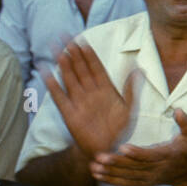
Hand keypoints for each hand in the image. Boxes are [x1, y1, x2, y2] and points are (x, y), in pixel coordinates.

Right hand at [43, 41, 136, 160]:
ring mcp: (79, 102)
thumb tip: (139, 68)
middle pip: (81, 69)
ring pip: (70, 79)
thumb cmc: (119, 129)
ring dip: (63, 64)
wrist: (106, 149)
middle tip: (66, 36)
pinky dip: (53, 85)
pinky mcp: (70, 113)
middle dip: (74, 53)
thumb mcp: (130, 108)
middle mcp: (91, 93)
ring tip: (57, 49)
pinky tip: (47, 72)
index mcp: (105, 90)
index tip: (83, 40)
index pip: (96, 67)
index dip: (89, 54)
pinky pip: (60, 97)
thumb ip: (132, 89)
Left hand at [89, 108, 186, 185]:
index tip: (122, 147)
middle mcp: (158, 169)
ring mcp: (150, 177)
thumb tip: (178, 111)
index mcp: (167, 155)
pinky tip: (98, 176)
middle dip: (116, 163)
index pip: (150, 155)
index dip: (137, 153)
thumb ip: (186, 122)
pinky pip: (127, 183)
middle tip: (99, 157)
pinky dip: (112, 180)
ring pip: (128, 176)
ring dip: (110, 173)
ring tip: (94, 168)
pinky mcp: (144, 183)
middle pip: (135, 167)